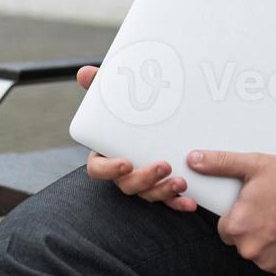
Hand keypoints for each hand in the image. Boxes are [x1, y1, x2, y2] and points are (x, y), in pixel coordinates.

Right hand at [77, 65, 196, 211]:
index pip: (98, 169)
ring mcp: (143, 183)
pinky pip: (168, 201)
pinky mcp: (162, 188)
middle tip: (164, 165)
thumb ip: (101, 85)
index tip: (126, 162)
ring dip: (164, 191)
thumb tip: (85, 72)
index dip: (109, 169)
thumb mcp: (117, 96)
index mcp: (107, 153)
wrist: (161, 116)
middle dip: (145, 179)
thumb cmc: (130, 111)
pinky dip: (178, 202)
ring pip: (148, 194)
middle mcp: (124, 172)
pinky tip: (190, 202)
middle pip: (127, 185)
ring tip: (181, 182)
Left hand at [188, 149, 275, 275]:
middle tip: (272, 211)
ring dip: (269, 242)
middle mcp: (251, 250)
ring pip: (261, 254)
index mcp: (237, 227)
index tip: (254, 207)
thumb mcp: (254, 165)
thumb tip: (194, 159)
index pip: (225, 229)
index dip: (239, 216)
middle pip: (243, 243)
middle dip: (254, 229)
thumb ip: (220, 164)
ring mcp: (272, 263)